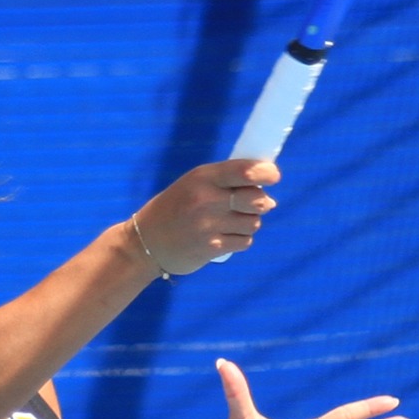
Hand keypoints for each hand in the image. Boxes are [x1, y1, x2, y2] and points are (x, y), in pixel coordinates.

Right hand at [129, 159, 278, 274]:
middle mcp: (207, 199)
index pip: (244, 171)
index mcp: (203, 177)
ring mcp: (209, 225)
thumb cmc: (176, 208)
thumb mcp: (194, 184)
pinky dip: (240, 240)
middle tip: (252, 205)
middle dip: (260, 203)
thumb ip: (227, 183)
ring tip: (230, 223)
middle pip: (256, 199)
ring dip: (249, 223)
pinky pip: (244, 242)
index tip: (273, 177)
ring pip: (253, 223)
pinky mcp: (212, 247)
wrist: (145, 242)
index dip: (266, 173)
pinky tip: (224, 237)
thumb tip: (268, 195)